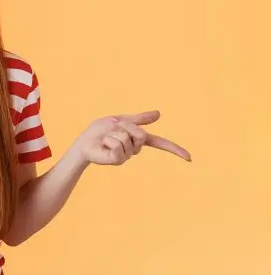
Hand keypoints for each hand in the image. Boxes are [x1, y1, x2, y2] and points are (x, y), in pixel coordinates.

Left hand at [73, 110, 190, 165]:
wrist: (84, 141)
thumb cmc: (99, 131)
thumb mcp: (121, 120)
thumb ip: (140, 119)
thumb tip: (159, 113)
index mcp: (137, 138)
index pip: (160, 143)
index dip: (174, 149)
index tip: (189, 158)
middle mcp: (134, 149)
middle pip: (141, 134)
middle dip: (126, 127)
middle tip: (113, 128)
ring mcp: (126, 156)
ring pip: (128, 139)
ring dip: (114, 133)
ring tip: (106, 137)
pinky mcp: (117, 160)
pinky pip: (118, 146)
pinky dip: (109, 140)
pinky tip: (104, 144)